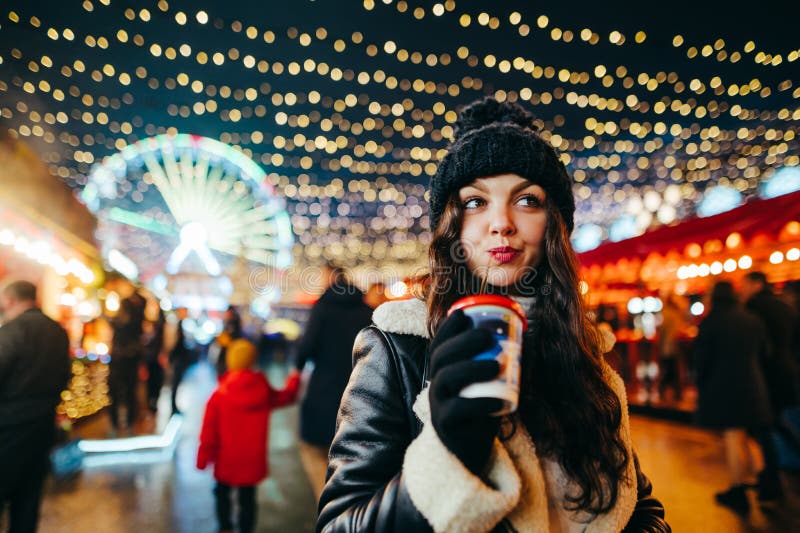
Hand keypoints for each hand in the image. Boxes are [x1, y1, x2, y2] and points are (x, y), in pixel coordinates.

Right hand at [428, 310, 503, 474]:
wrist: (469, 451)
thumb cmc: (480, 411)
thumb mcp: (485, 385)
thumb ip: (497, 362)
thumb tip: (525, 335)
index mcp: (443, 371)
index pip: (439, 344)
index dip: (448, 328)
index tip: (464, 313)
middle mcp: (436, 384)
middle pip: (441, 357)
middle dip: (463, 341)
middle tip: (488, 335)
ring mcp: (438, 405)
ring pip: (446, 379)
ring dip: (471, 367)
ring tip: (497, 364)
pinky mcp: (447, 425)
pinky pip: (459, 411)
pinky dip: (481, 404)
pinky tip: (502, 401)